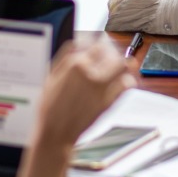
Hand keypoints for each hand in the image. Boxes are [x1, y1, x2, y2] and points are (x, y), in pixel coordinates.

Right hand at [34, 39, 133, 154]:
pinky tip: (122, 82)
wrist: (56, 133)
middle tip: (111, 58)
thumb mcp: (51, 77)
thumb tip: (78, 44)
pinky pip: (126, 84)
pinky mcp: (109, 101)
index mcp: (74, 65)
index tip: (101, 49)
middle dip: (113, 54)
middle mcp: (90, 73)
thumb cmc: (50, 108)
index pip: (96, 45)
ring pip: (123, 65)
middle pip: (112, 53)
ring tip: (119, 68)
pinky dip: (127, 80)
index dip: (100, 46)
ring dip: (123, 64)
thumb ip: (65, 57)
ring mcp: (101, 87)